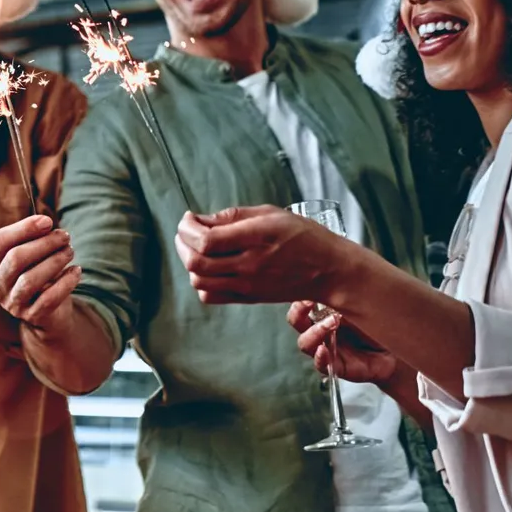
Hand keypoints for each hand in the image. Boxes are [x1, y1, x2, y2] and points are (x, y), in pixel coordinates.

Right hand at [0, 215, 80, 329]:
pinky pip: (49, 299)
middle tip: (65, 237)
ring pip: (30, 280)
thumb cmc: (34, 270)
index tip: (48, 221)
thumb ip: (32, 236)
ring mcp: (11, 303)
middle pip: (15, 258)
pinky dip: (66, 282)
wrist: (46, 310)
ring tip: (70, 251)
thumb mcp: (28, 252)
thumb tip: (45, 223)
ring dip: (55, 261)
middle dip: (44, 244)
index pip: (0, 240)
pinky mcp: (31, 316)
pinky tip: (76, 271)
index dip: (24, 228)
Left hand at [177, 205, 356, 304]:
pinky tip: (209, 266)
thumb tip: (200, 220)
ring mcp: (248, 286)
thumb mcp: (271, 213)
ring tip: (196, 247)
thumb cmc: (302, 236)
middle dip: (182, 243)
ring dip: (189, 262)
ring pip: (199, 281)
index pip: (206, 240)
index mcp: (256, 239)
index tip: (189, 218)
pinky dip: (201, 281)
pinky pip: (211, 296)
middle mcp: (249, 265)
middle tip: (187, 231)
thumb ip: (233, 216)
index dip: (188, 228)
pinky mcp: (248, 298)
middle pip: (196, 263)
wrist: (328, 270)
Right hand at [288, 301, 398, 383]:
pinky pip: (321, 364)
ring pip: (305, 343)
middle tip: (309, 304)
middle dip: (298, 312)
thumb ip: (346, 297)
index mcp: (323, 311)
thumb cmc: (378, 322)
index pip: (301, 302)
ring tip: (332, 323)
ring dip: (314, 333)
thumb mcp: (362, 305)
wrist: (397, 348)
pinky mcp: (337, 366)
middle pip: (296, 321)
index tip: (306, 290)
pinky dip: (320, 357)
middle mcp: (320, 329)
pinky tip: (324, 350)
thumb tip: (334, 281)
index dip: (299, 296)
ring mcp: (327, 348)